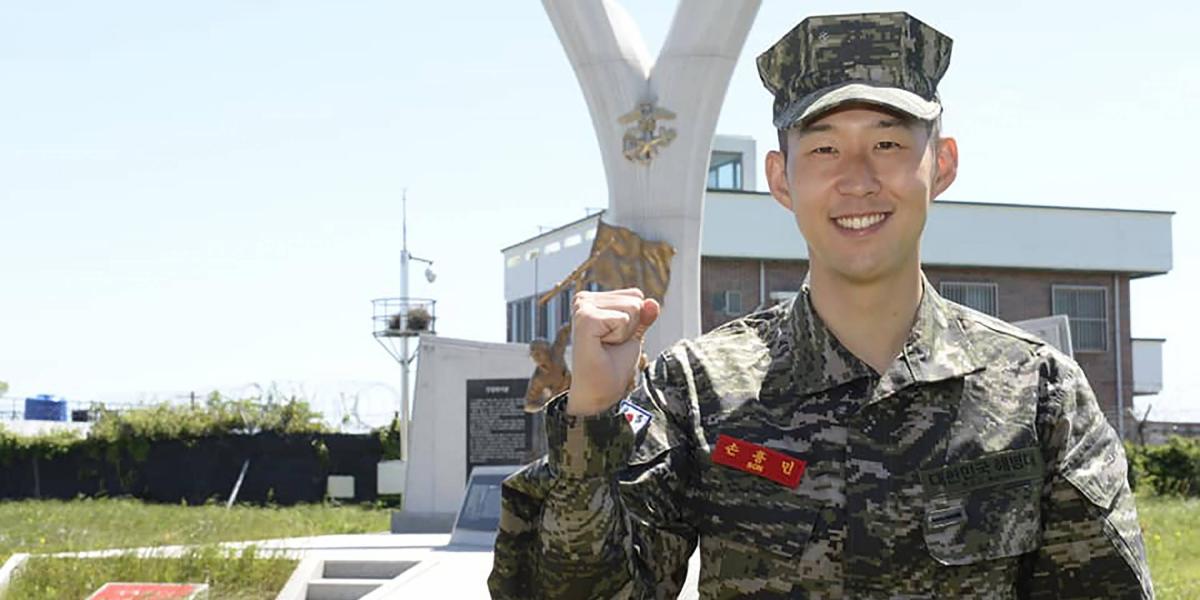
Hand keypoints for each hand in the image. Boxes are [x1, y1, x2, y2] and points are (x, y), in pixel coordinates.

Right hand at [566, 288, 659, 415]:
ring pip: (633, 307)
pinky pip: (624, 319)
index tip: (614, 339)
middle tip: (610, 344)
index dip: (635, 322)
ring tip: (605, 346)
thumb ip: (644, 316)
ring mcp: (582, 307)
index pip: (635, 295)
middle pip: (636, 299)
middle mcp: (583, 299)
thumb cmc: (611, 365)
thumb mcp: (633, 335)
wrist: (598, 392)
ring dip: (626, 333)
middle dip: (632, 326)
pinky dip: (620, 337)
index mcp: (592, 299)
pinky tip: (601, 346)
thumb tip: (653, 302)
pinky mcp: (585, 318)